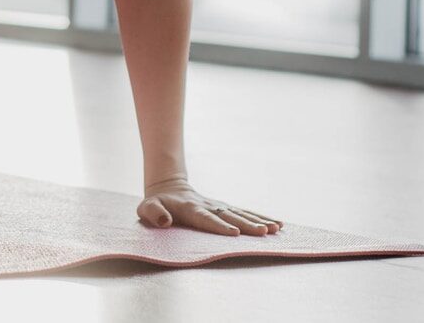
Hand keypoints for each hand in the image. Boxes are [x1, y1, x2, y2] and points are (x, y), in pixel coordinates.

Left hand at [138, 176, 282, 235]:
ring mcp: (219, 206)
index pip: (205, 218)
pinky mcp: (226, 208)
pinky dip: (261, 218)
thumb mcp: (146, 208)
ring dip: (258, 221)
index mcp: (190, 209)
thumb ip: (152, 213)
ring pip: (241, 214)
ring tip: (275, 228)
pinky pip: (245, 213)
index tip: (234, 234)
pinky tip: (277, 224)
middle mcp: (208, 206)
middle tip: (263, 232)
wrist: (168, 188)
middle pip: (229, 216)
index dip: (219, 226)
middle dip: (246, 225)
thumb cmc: (156, 204)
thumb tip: (164, 221)